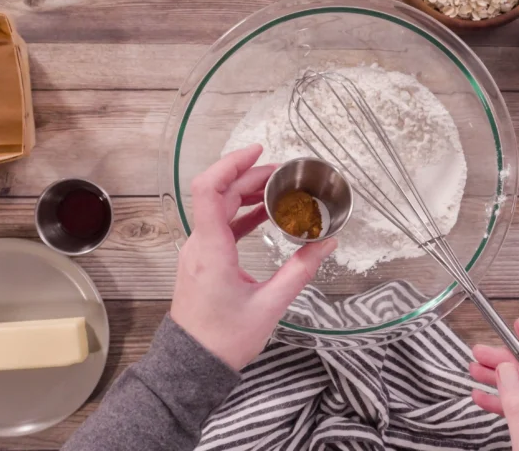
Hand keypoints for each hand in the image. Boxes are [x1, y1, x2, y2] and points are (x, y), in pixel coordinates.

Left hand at [170, 144, 337, 369]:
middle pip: (219, 193)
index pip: (210, 189)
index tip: (259, 152)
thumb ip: (300, 270)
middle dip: (250, 177)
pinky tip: (264, 215)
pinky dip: (241, 215)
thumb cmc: (223, 340)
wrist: (192, 366)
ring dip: (245, 194)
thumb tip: (326, 243)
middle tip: (283, 174)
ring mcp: (198, 252)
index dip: (232, 164)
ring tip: (278, 190)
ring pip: (218, 208)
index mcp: (211, 249)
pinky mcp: (202, 261)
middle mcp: (199, 244)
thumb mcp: (270, 305)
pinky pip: (219, 226)